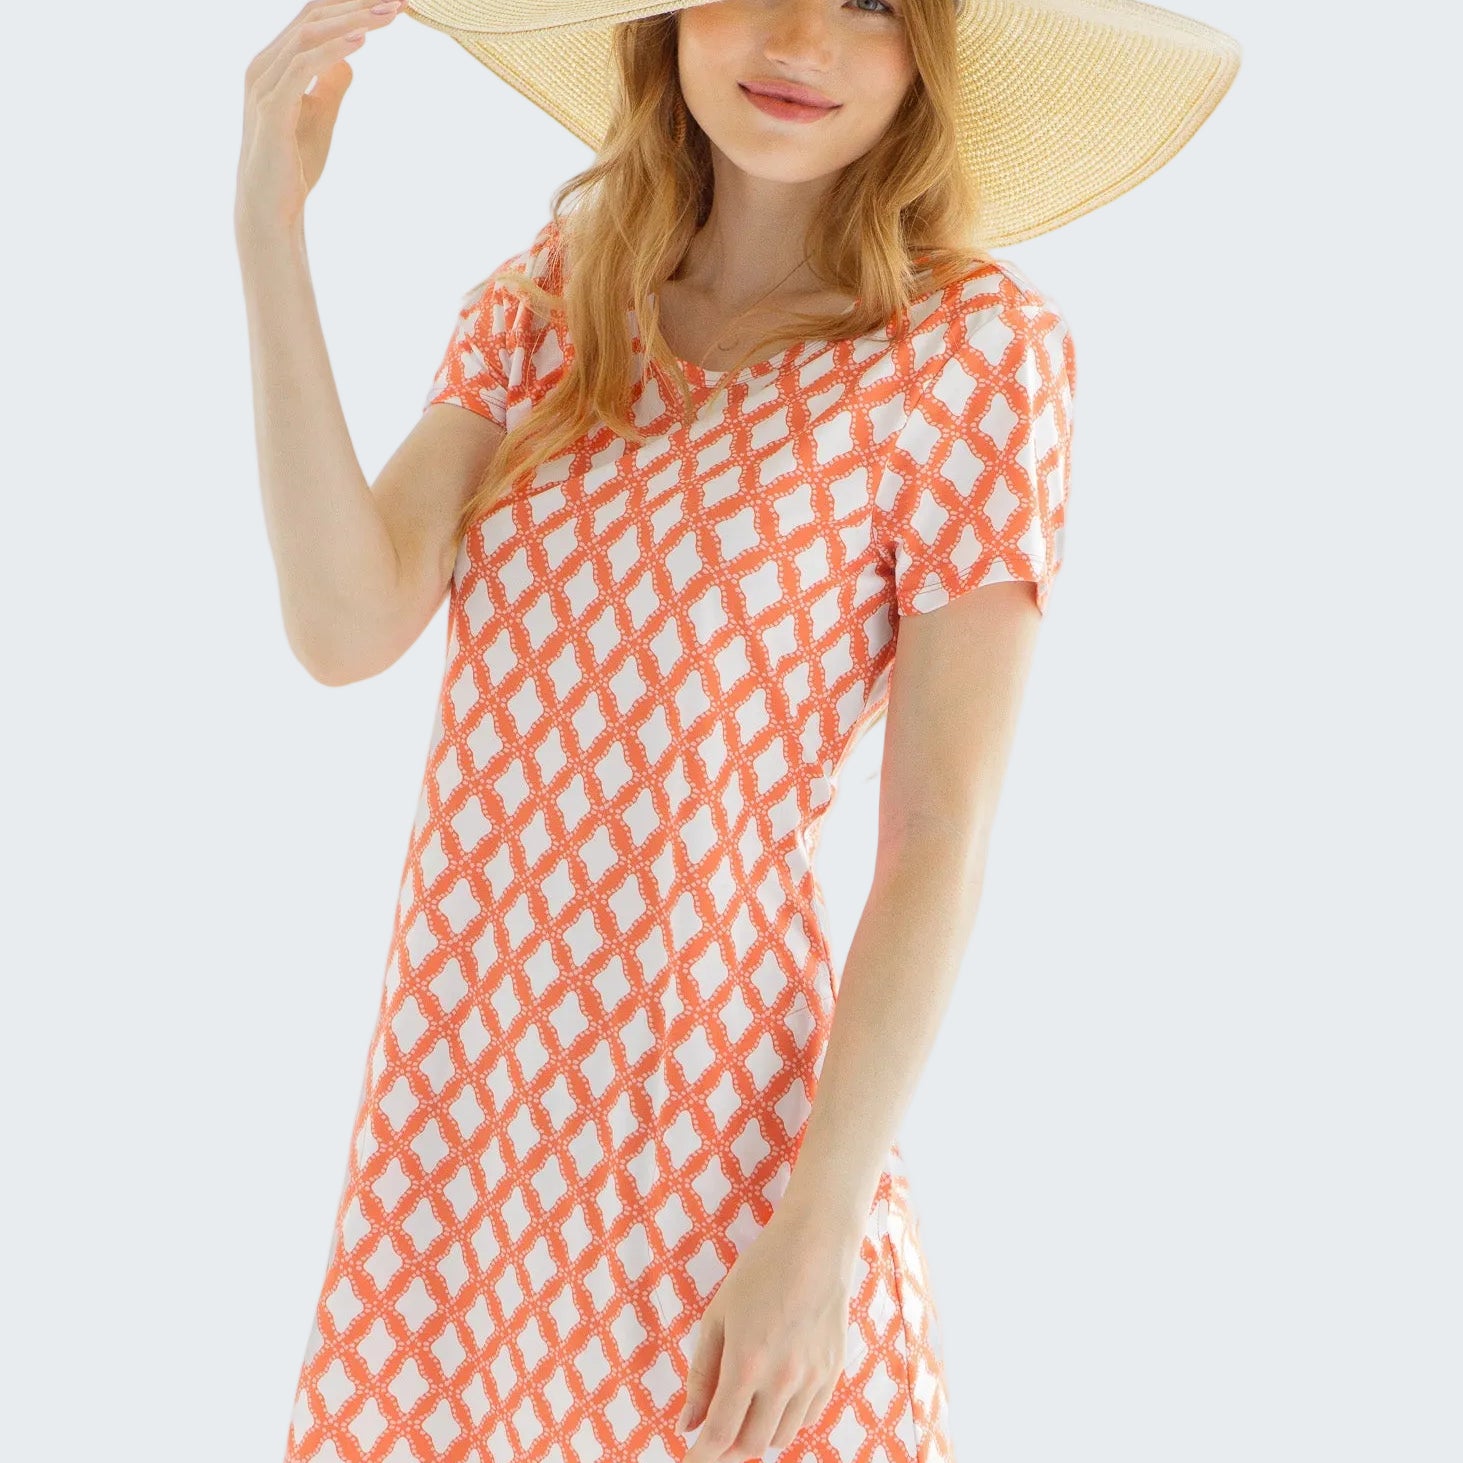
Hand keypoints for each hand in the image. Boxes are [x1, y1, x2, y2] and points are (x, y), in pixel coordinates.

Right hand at [235, 0, 403, 243]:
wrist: (271, 208)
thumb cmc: (293, 165)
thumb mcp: (320, 117)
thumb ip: (330, 84)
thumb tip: (349, 59)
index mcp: (274, 64)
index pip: (312, 19)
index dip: (349, 5)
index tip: (389, 3)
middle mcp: (263, 66)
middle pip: (311, 17)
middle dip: (355, 4)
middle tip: (396, 0)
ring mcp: (264, 85)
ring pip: (308, 35)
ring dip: (351, 21)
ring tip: (388, 13)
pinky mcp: (272, 109)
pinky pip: (302, 67)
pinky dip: (332, 50)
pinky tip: (362, 41)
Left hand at [676, 1203, 862, 1462]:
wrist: (815, 1246)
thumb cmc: (760, 1273)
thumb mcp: (717, 1317)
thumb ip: (701, 1375)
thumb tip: (688, 1424)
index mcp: (747, 1363)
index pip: (721, 1434)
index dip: (701, 1457)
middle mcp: (782, 1380)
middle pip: (751, 1444)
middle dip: (728, 1447)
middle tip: (714, 1433)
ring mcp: (812, 1379)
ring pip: (781, 1437)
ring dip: (757, 1433)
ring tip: (745, 1409)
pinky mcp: (833, 1374)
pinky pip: (807, 1418)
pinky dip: (786, 1419)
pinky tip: (775, 1395)